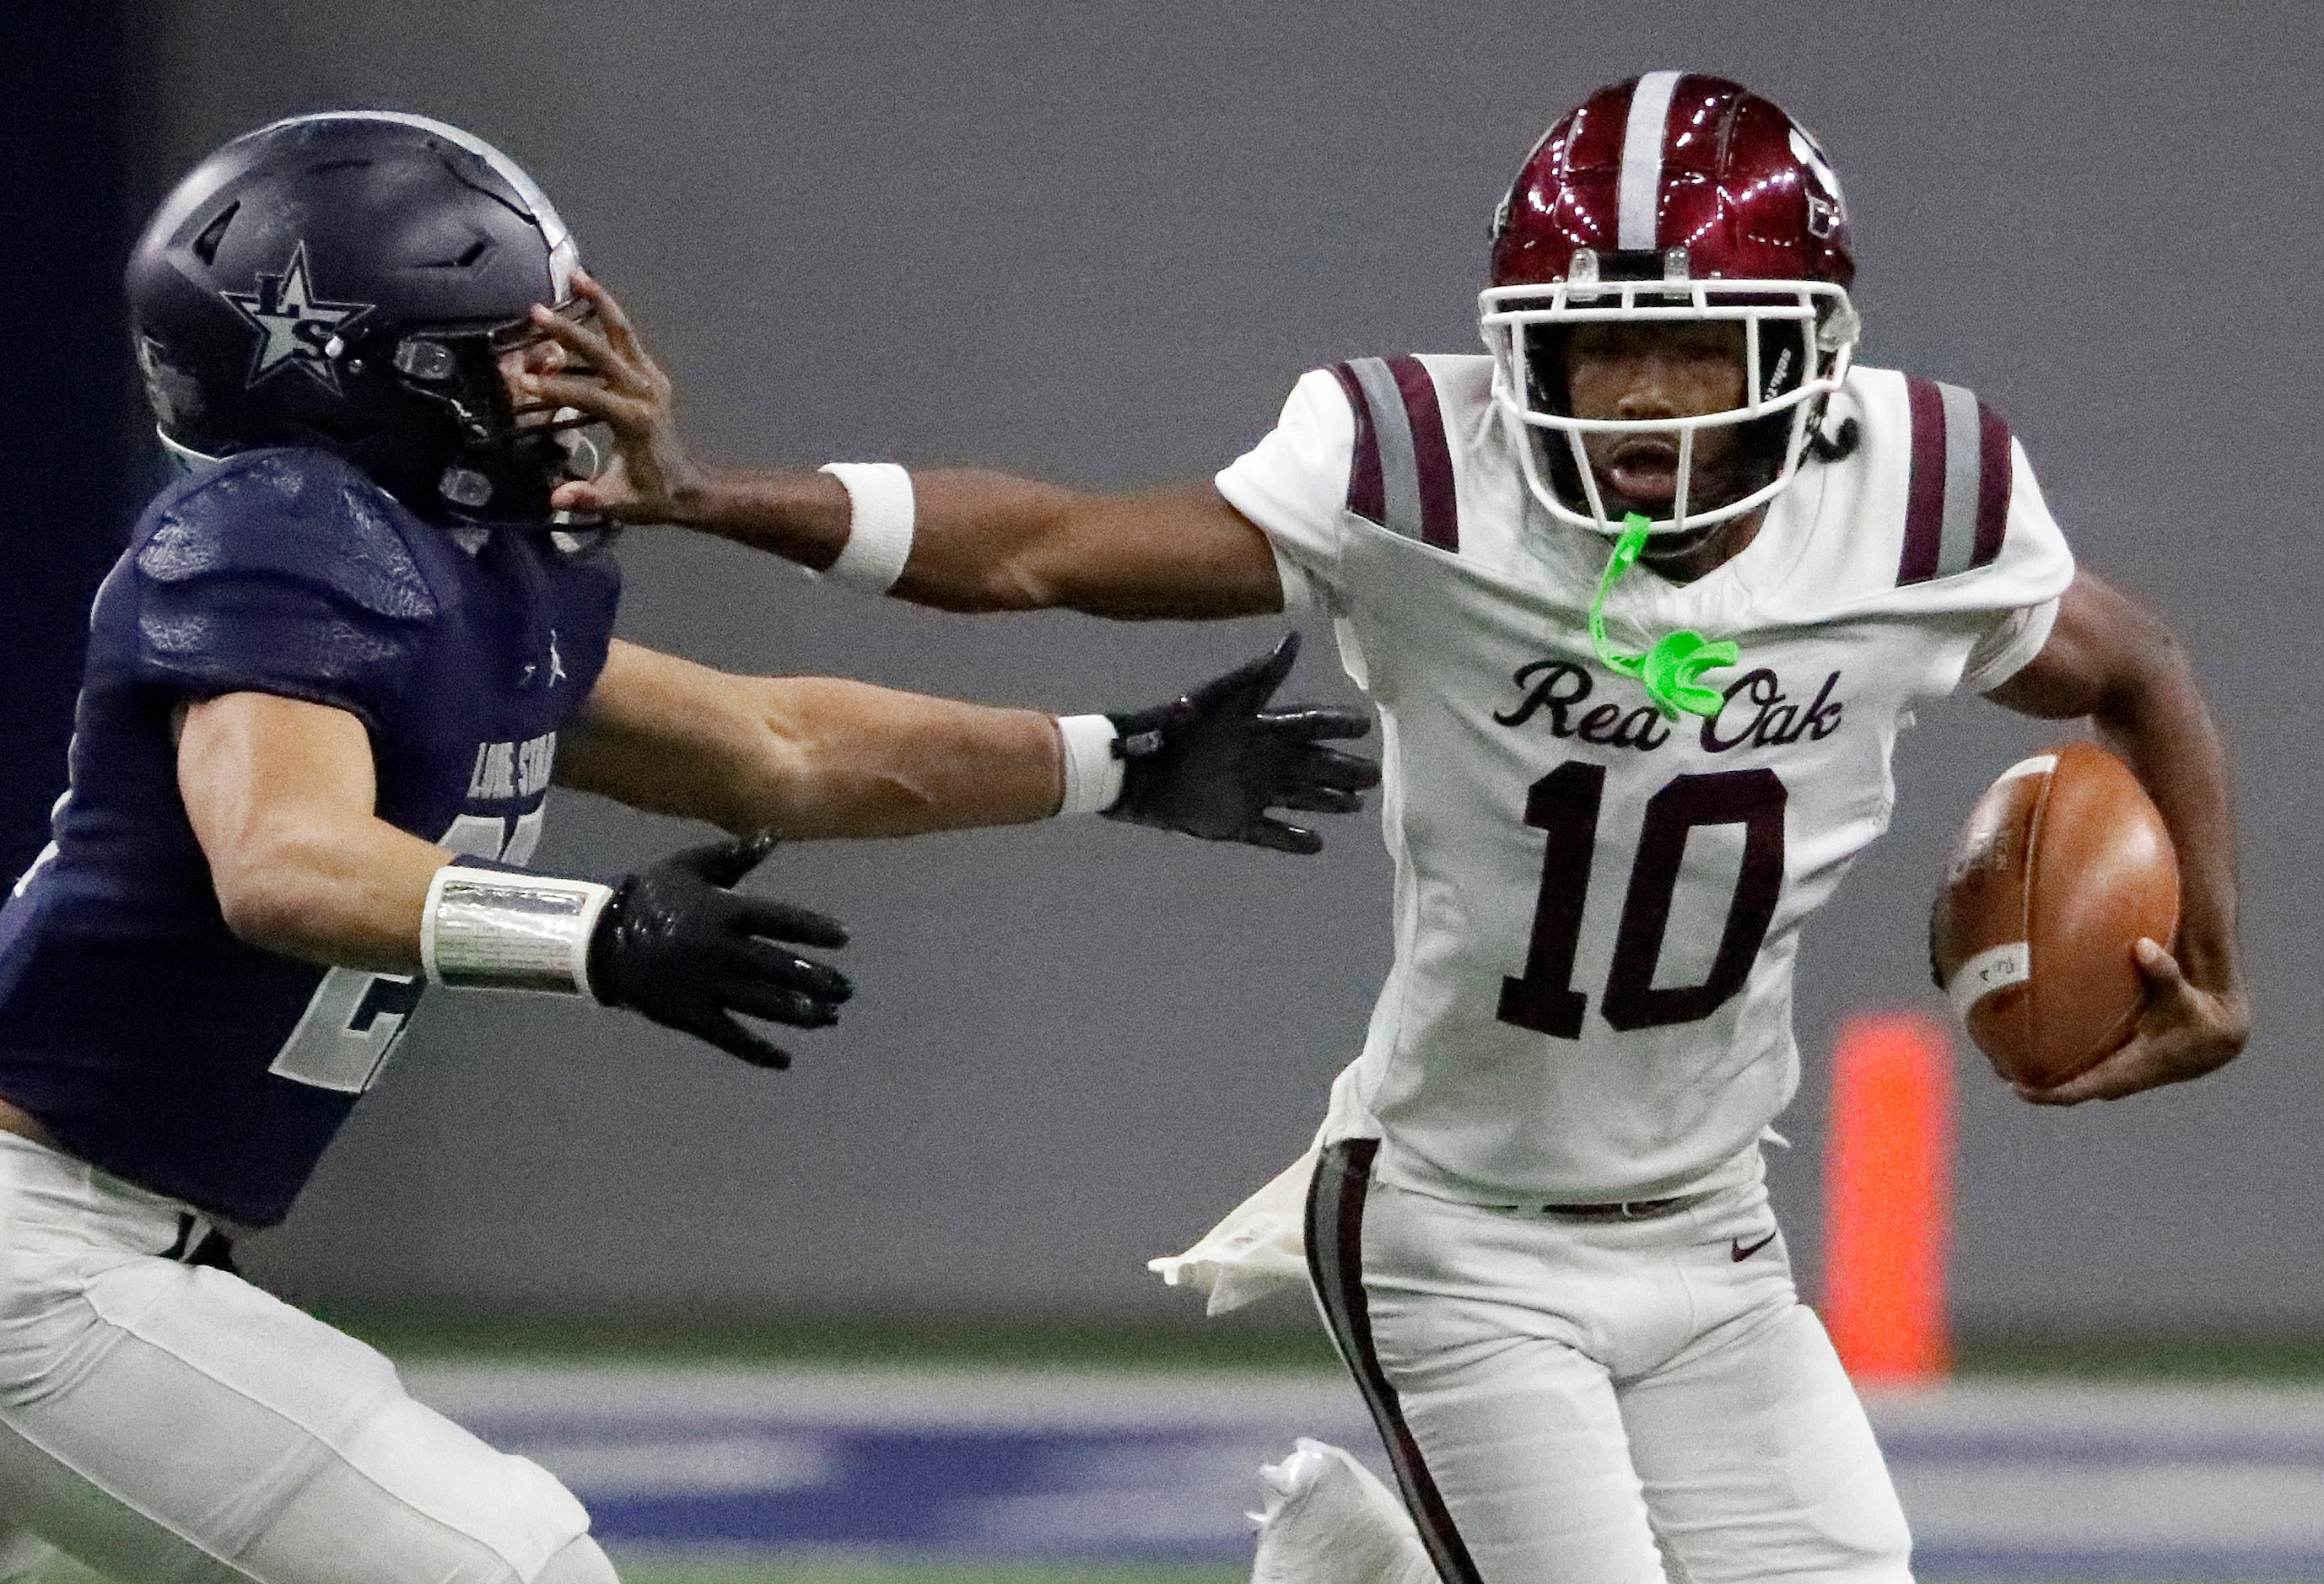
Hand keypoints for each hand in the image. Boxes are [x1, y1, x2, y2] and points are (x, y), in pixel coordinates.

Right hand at [519, 269, 708, 521]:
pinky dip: (609, 314)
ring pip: (623, 332)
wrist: (687, 488)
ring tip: (575, 275)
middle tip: (538, 311)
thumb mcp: (619, 503)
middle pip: (604, 352)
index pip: (589, 396)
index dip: (555, 389)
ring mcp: (651, 380)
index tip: (523, 382)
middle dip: (570, 332)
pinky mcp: (651, 376)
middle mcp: (644, 392)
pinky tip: (587, 293)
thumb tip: (556, 499)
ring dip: (600, 303)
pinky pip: (627, 338)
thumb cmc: (650, 496)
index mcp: (634, 420)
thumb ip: (587, 499)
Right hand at [588, 834, 851, 1067]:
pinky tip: (785, 1060)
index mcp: (723, 912)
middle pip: (779, 967)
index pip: (780, 920)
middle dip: (817, 979)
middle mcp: (721, 950)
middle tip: (847, 989)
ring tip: (831, 1018)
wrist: (599, 937)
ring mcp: (706, 986)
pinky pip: (730, 1037)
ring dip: (800, 1013)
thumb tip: (775, 836)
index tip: (844, 939)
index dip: (814, 930)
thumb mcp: (690, 866)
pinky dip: (758, 1052)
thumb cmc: (651, 896)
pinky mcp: (691, 1015)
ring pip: (763, 1004)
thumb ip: (735, 855)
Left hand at [1104, 632, 1380, 853]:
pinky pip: (1271, 834)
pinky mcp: (1235, 823)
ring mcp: (1251, 793)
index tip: (1364, 725)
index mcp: (1261, 728)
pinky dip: (1292, 840)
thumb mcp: (1224, 697)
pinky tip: (1317, 844)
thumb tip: (1294, 638)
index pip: (1308, 724)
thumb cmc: (1179, 726)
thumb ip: (1261, 674)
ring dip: (1328, 802)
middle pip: (1313, 766)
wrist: (1136, 768)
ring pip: (1300, 798)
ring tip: (1355, 805)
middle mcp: (1262, 760)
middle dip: (1344, 770)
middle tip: (1375, 776)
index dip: (1336, 724)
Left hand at [2015, 937, 2248, 1104]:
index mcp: (2136, 1068)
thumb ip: (2163, 974)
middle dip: (2039, 1086)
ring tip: (2001, 1063)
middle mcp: (2123, 1077)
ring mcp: (2119, 1075)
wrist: (2217, 1036)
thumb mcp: (2183, 996)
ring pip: (2076, 1080)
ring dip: (2043, 1076)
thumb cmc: (2197, 1013)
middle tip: (1998, 1074)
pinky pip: (2083, 1068)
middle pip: (2074, 1088)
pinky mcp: (2118, 1066)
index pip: (2088, 1086)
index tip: (2019, 1091)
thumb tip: (2143, 947)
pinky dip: (2057, 1062)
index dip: (2054, 1092)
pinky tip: (2027, 1043)